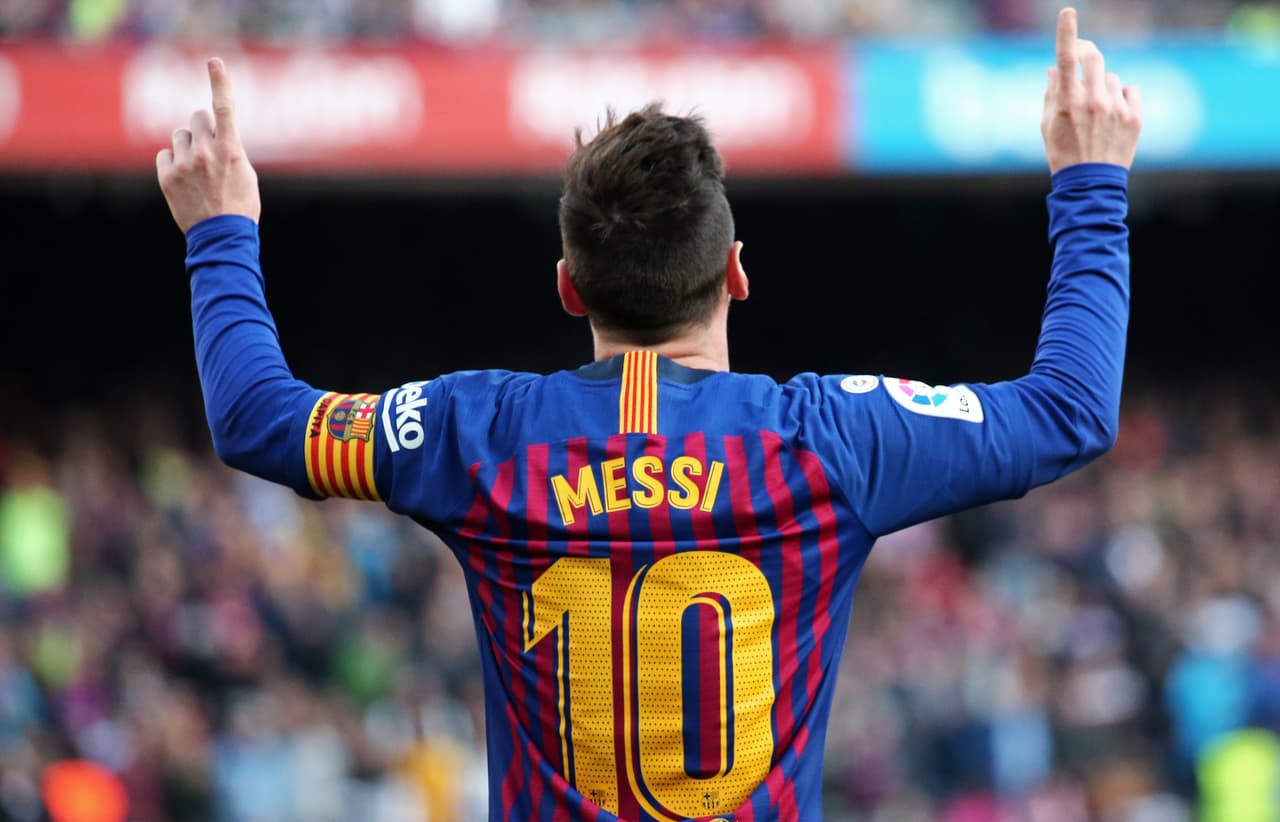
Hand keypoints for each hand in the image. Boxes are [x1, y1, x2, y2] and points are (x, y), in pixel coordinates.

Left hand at [156, 58, 260, 232]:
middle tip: (209, 148)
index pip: (225, 108)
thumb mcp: (245, 173)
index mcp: (230, 150)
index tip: (214, 62)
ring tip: (198, 170)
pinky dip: (173, 162)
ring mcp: (184, 164)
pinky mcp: (167, 176)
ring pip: (179, 135)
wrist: (221, 237)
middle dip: (202, 127)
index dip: (220, 82)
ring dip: (187, 146)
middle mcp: (205, 152)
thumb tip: (214, 131)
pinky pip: (165, 154)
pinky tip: (184, 179)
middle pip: (196, 117)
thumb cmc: (240, 205)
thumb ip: (230, 147)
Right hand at [1040, 8, 1142, 173]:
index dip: (1067, 32)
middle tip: (1084, 63)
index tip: (1068, 12)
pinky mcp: (1134, 117)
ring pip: (1112, 78)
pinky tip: (1114, 114)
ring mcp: (1116, 108)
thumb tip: (1055, 68)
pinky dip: (1122, 96)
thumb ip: (1051, 93)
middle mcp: (1093, 101)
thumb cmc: (1062, 154)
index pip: (1066, 59)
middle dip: (1088, 58)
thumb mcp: (1047, 125)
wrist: (1090, 184)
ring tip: (1097, 111)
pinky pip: (1130, 90)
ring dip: (1104, 85)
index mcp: (1068, 102)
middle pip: (1095, 59)